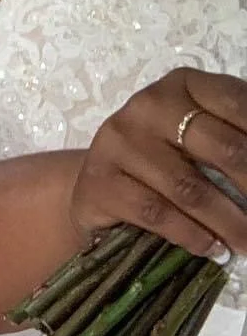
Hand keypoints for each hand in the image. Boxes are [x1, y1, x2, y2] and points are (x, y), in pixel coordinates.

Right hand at [69, 67, 246, 257]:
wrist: (102, 182)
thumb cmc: (165, 157)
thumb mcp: (201, 136)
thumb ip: (235, 139)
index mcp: (181, 86)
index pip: (236, 103)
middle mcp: (147, 105)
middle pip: (221, 148)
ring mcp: (120, 141)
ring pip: (190, 189)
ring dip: (230, 225)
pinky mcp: (102, 179)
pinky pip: (158, 213)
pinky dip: (193, 236)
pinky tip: (213, 249)